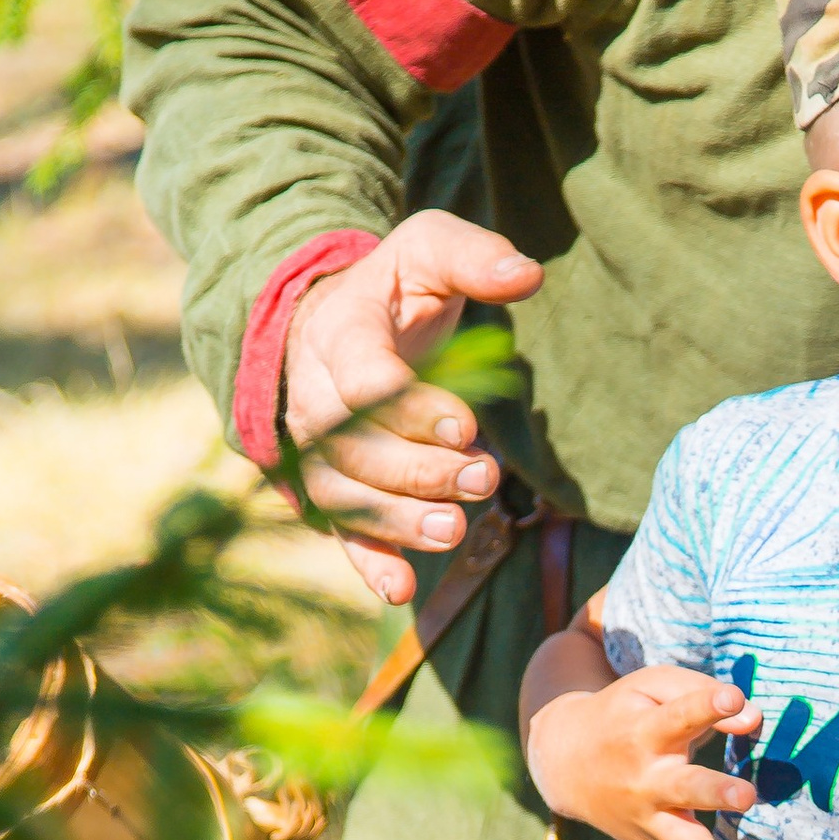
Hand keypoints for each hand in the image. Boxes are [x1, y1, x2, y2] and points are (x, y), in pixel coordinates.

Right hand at [281, 209, 542, 608]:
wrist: (333, 320)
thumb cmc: (394, 287)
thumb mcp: (429, 249)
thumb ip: (473, 256)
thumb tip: (525, 275)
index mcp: (338, 334)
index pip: (364, 381)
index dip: (410, 410)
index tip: (466, 425)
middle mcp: (313, 396)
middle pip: (352, 448)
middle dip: (418, 471)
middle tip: (483, 476)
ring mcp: (316, 448)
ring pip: (343, 496)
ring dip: (398, 521)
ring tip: (455, 530)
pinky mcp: (331, 486)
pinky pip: (339, 530)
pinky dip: (367, 563)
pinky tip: (401, 590)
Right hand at [524, 664, 761, 839]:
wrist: (564, 760)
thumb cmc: (625, 714)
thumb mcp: (652, 689)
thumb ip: (702, 697)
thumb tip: (753, 717)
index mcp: (646, 732)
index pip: (680, 715)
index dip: (707, 705)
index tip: (731, 698)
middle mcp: (645, 778)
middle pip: (684, 786)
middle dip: (714, 791)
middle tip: (745, 795)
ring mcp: (649, 818)